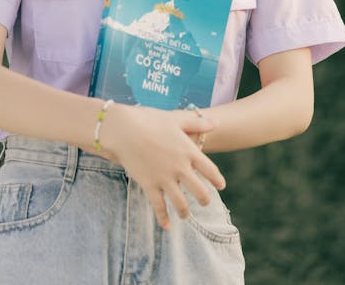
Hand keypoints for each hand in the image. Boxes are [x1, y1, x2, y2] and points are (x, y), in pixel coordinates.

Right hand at [96, 103, 224, 229]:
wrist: (124, 129)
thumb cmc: (150, 120)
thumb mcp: (175, 118)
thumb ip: (197, 123)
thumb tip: (217, 122)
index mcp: (188, 151)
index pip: (210, 171)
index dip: (217, 180)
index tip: (221, 186)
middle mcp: (179, 167)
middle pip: (200, 192)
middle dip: (204, 200)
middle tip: (204, 202)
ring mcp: (164, 178)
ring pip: (181, 204)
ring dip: (185, 212)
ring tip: (185, 215)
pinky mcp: (149, 185)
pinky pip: (159, 206)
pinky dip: (163, 218)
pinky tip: (166, 226)